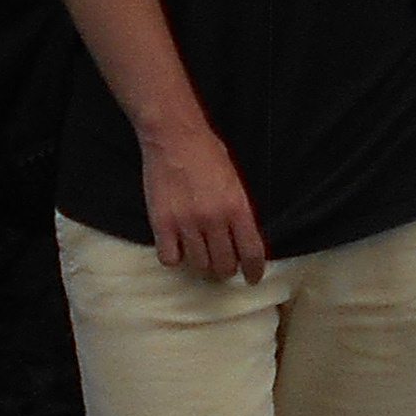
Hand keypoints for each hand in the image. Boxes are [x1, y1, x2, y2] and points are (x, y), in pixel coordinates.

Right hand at [138, 119, 267, 284]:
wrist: (173, 137)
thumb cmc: (207, 154)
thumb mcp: (235, 182)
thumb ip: (239, 212)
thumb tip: (243, 242)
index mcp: (237, 207)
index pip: (251, 253)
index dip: (254, 271)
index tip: (252, 278)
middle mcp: (213, 219)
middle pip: (224, 265)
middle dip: (225, 269)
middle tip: (222, 263)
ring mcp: (186, 223)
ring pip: (199, 265)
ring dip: (201, 263)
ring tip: (199, 251)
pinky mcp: (161, 224)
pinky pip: (170, 258)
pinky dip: (174, 256)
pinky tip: (176, 245)